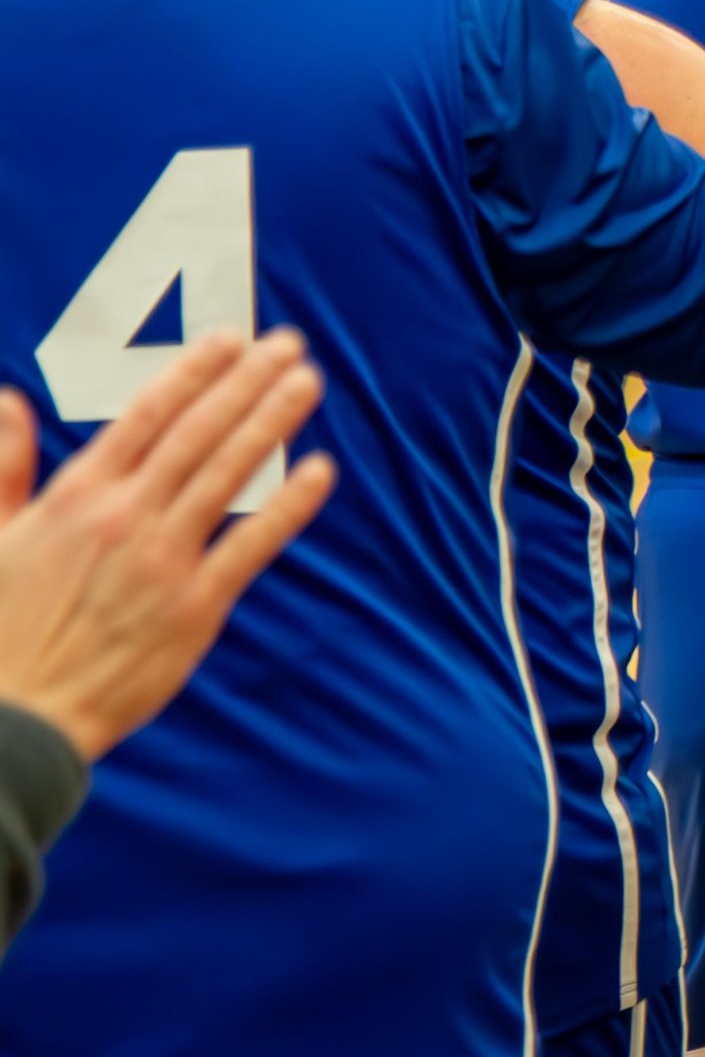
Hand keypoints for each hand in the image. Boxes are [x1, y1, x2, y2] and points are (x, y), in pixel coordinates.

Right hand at [0, 329, 335, 763]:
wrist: (12, 718)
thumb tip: (7, 399)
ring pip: (228, 473)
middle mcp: (124, 517)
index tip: (230, 339)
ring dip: (272, 421)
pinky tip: (321, 470)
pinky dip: (288, 505)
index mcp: (76, 495)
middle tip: (288, 344)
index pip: (146, 414)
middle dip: (246, 382)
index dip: (193, 371)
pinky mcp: (193, 607)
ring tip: (307, 381)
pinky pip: (251, 545)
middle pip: (198, 432)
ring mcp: (161, 560)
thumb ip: (2, 464)